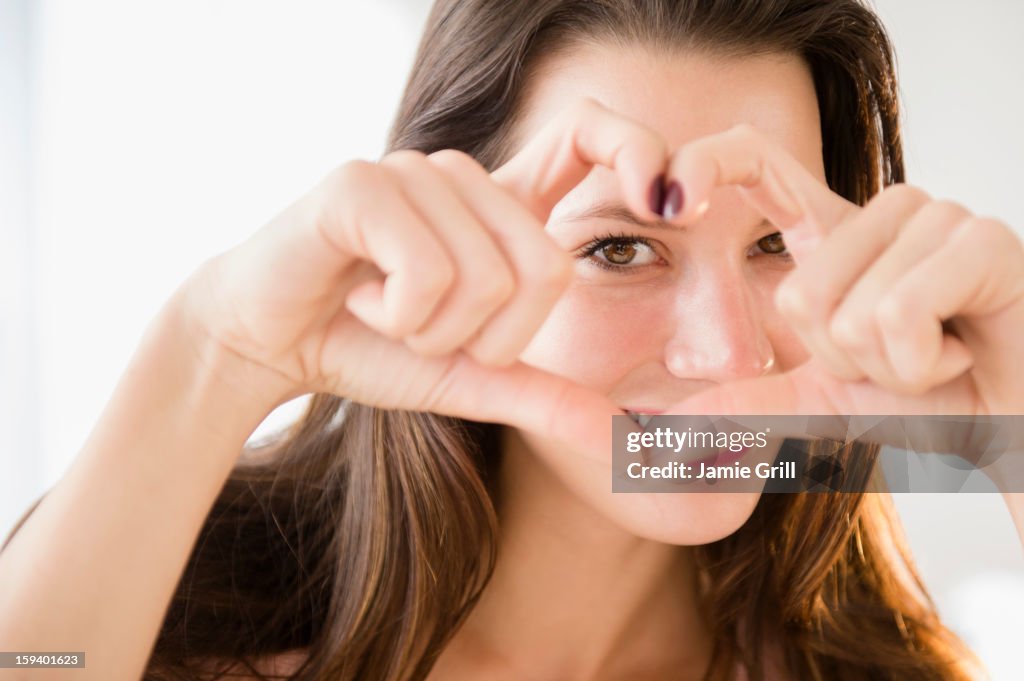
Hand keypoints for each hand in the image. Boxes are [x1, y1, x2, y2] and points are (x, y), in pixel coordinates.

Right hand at [182, 99, 667, 451]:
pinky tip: (359, 294)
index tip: (671, 200)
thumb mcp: (468, 376)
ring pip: (486, 277)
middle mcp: (465, 174)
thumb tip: (620, 436)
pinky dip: (398, 316)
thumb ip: (540, 395)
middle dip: (487, 335)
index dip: (636, 152)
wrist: (267, 341)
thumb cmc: (369, 347)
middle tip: (425, 326)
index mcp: (497, 207)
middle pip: (546, 266)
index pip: (587, 137)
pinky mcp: (366, 184)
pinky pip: (431, 274)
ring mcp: (416, 172)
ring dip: (432, 330)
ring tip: (384, 308)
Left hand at [659, 123, 1023, 418]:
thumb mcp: (820, 398)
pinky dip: (922, 365)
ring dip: (889, 368)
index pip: (755, 159)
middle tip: (900, 358)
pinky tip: (961, 352)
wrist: (1011, 426)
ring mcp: (936, 217)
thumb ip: (748, 403)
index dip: (705, 162)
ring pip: (852, 313)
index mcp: (835, 232)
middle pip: (799, 295)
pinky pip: (901, 315)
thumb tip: (664, 427)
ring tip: (934, 356)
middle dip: (844, 360)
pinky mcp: (984, 240)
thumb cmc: (925, 396)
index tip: (665, 203)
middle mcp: (883, 210)